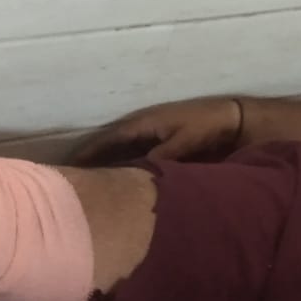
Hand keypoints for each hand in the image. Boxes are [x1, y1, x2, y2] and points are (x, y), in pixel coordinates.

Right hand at [69, 97, 242, 165]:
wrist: (230, 120)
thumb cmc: (206, 128)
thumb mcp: (183, 143)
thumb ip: (160, 158)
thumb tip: (135, 175)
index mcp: (144, 124)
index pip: (109, 139)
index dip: (89, 151)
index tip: (71, 165)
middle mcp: (142, 128)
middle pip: (109, 144)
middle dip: (90, 158)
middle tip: (71, 177)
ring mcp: (150, 134)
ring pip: (120, 150)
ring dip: (104, 162)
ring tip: (87, 180)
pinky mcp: (160, 143)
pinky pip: (133, 154)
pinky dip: (121, 164)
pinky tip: (116, 178)